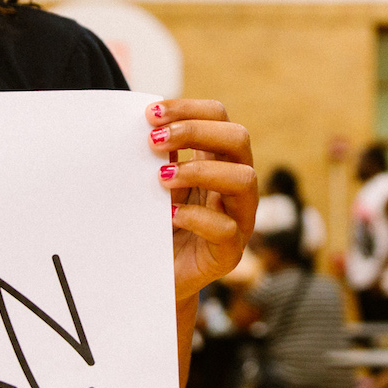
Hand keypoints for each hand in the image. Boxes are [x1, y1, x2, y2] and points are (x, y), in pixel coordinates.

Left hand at [149, 99, 255, 302]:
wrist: (156, 279)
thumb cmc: (157, 225)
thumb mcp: (154, 184)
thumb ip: (156, 156)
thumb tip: (142, 124)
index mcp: (217, 161)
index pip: (219, 117)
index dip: (189, 108)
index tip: (150, 114)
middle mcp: (235, 184)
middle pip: (238, 138)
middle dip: (195, 131)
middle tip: (154, 140)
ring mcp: (239, 218)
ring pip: (245, 179)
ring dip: (200, 171)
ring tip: (161, 177)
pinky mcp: (230, 251)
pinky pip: (226, 228)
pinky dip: (196, 217)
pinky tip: (170, 215)